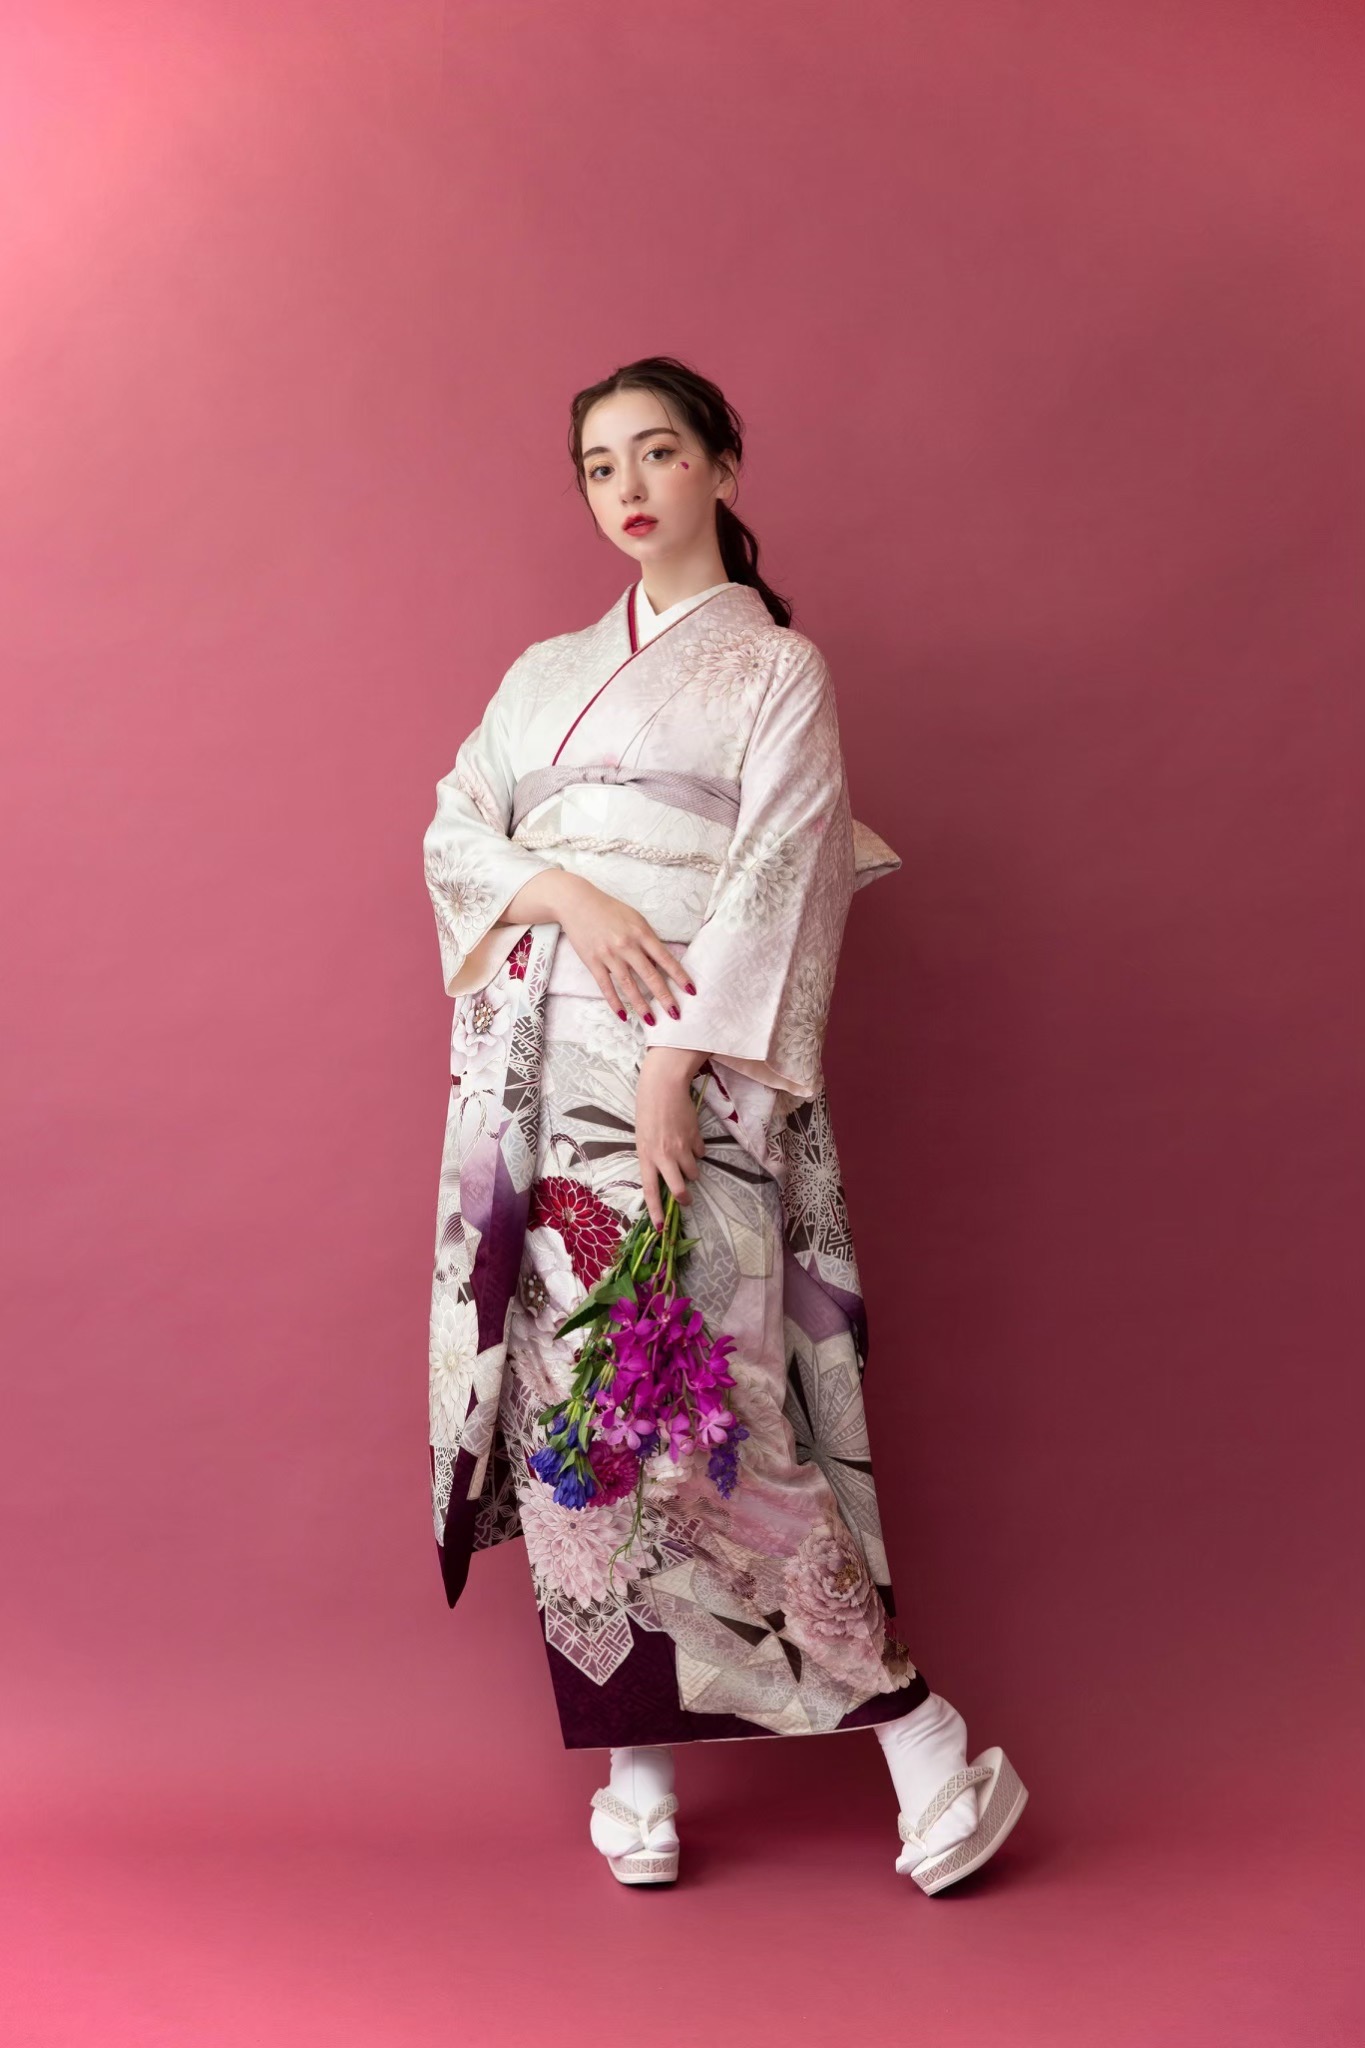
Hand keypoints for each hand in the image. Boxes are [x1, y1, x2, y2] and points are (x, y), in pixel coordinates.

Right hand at [545, 872, 696, 1024]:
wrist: (577, 903)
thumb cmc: (609, 910)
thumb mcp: (635, 918)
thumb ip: (648, 939)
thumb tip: (662, 962)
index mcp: (641, 933)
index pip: (665, 959)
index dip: (679, 976)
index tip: (691, 991)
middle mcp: (627, 945)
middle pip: (650, 976)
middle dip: (664, 997)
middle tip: (675, 1014)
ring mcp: (609, 955)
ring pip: (629, 985)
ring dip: (641, 1005)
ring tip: (652, 1021)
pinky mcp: (593, 962)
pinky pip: (606, 987)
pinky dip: (615, 1003)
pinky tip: (624, 1016)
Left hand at [635, 1047, 707, 1229]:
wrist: (663, 1087)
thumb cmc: (647, 1111)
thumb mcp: (643, 1138)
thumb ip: (652, 1158)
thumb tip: (664, 1175)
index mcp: (646, 1157)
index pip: (651, 1191)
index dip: (656, 1211)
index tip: (661, 1227)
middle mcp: (664, 1156)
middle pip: (680, 1190)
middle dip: (684, 1199)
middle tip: (685, 1199)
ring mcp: (682, 1148)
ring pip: (693, 1173)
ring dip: (691, 1170)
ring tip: (684, 1157)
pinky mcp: (695, 1138)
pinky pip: (700, 1153)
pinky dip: (697, 1150)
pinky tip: (689, 1137)